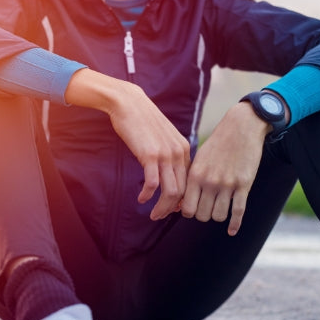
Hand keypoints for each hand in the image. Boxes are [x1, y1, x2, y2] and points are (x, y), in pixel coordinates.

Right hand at [65, 68, 189, 219]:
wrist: (128, 102)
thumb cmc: (143, 120)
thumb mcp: (163, 137)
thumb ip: (169, 153)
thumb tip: (168, 174)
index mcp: (185, 149)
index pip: (190, 182)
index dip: (182, 199)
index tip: (172, 208)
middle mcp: (179, 153)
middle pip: (183, 190)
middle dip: (172, 208)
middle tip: (161, 217)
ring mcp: (165, 154)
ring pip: (171, 191)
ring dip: (162, 208)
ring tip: (153, 215)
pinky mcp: (149, 155)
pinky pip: (153, 184)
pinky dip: (147, 196)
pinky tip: (141, 199)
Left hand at [180, 102, 269, 235]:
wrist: (241, 128)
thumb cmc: (217, 144)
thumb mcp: (199, 159)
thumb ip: (191, 180)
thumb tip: (180, 202)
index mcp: (195, 175)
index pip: (187, 208)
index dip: (189, 212)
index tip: (194, 208)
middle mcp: (209, 181)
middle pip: (202, 215)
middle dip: (204, 215)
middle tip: (207, 208)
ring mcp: (227, 184)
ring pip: (219, 216)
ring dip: (219, 216)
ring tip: (220, 208)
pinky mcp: (244, 185)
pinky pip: (238, 212)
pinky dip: (234, 225)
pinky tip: (232, 231)